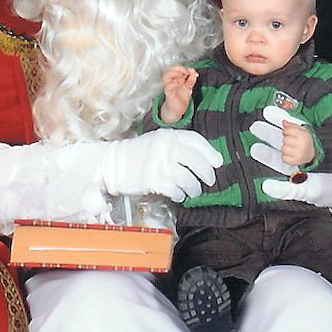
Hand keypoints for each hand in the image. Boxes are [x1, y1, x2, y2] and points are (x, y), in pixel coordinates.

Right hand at [101, 129, 222, 201]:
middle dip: (206, 173)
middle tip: (209, 180)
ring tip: (194, 191)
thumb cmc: (138, 154)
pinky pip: (176, 191)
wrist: (114, 164)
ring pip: (188, 179)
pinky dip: (180, 195)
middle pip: (196, 161)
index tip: (217, 162)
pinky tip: (179, 195)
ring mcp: (161, 164)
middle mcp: (167, 148)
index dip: (210, 152)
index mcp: (168, 135)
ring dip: (194, 188)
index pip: (196, 141)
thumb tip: (204, 159)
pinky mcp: (155, 180)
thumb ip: (178, 146)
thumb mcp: (158, 142)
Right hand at [160, 65, 197, 122]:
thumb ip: (191, 80)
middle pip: (170, 69)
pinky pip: (168, 86)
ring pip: (166, 75)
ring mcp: (168, 87)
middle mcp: (171, 81)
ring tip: (183, 77)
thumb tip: (194, 73)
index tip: (191, 70)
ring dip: (175, 74)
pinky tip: (180, 83)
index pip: (177, 68)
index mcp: (176, 79)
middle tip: (187, 71)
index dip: (184, 67)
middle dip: (179, 68)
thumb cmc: (180, 99)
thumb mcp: (188, 88)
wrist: (177, 110)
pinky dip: (174, 83)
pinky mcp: (168, 93)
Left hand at [282, 121, 314, 166]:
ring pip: (283, 149)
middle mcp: (302, 145)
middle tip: (292, 141)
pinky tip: (291, 154)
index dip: (286, 131)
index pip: (287, 130)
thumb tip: (284, 122)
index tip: (289, 133)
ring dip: (286, 148)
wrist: (311, 154)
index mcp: (304, 135)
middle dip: (286, 140)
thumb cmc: (305, 141)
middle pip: (285, 139)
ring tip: (291, 148)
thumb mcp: (302, 130)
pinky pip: (283, 158)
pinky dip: (285, 156)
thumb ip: (292, 125)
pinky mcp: (295, 161)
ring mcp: (298, 154)